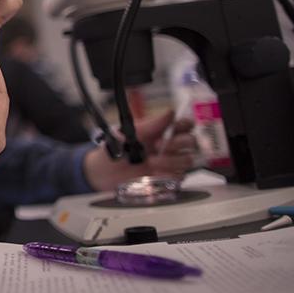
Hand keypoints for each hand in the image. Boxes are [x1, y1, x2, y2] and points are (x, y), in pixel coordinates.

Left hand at [83, 110, 197, 190]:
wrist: (102, 172)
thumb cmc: (115, 150)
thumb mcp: (130, 134)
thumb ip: (152, 125)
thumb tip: (170, 112)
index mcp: (161, 132)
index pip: (184, 125)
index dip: (186, 124)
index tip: (178, 127)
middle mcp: (168, 147)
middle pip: (191, 142)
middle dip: (178, 143)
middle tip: (160, 145)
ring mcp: (169, 163)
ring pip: (187, 160)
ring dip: (171, 160)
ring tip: (152, 161)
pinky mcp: (167, 179)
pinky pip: (179, 177)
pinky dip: (168, 175)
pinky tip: (154, 173)